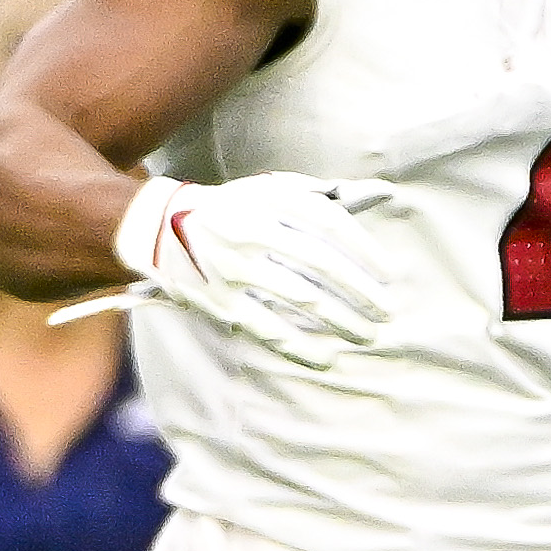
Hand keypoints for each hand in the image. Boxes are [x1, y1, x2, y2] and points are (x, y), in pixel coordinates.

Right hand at [114, 172, 389, 372]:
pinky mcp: (221, 301)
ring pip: (302, 299)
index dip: (363, 250)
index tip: (389, 275)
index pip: (329, 222)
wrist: (161, 227)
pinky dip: (302, 347)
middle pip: (322, 263)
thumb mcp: (273, 191)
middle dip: (360, 292)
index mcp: (269, 199)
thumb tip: (385, 193)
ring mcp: (235, 267)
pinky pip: (269, 329)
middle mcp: (252, 229)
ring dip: (342, 321)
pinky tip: (328, 358)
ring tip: (368, 335)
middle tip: (387, 312)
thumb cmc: (236, 209)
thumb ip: (325, 195)